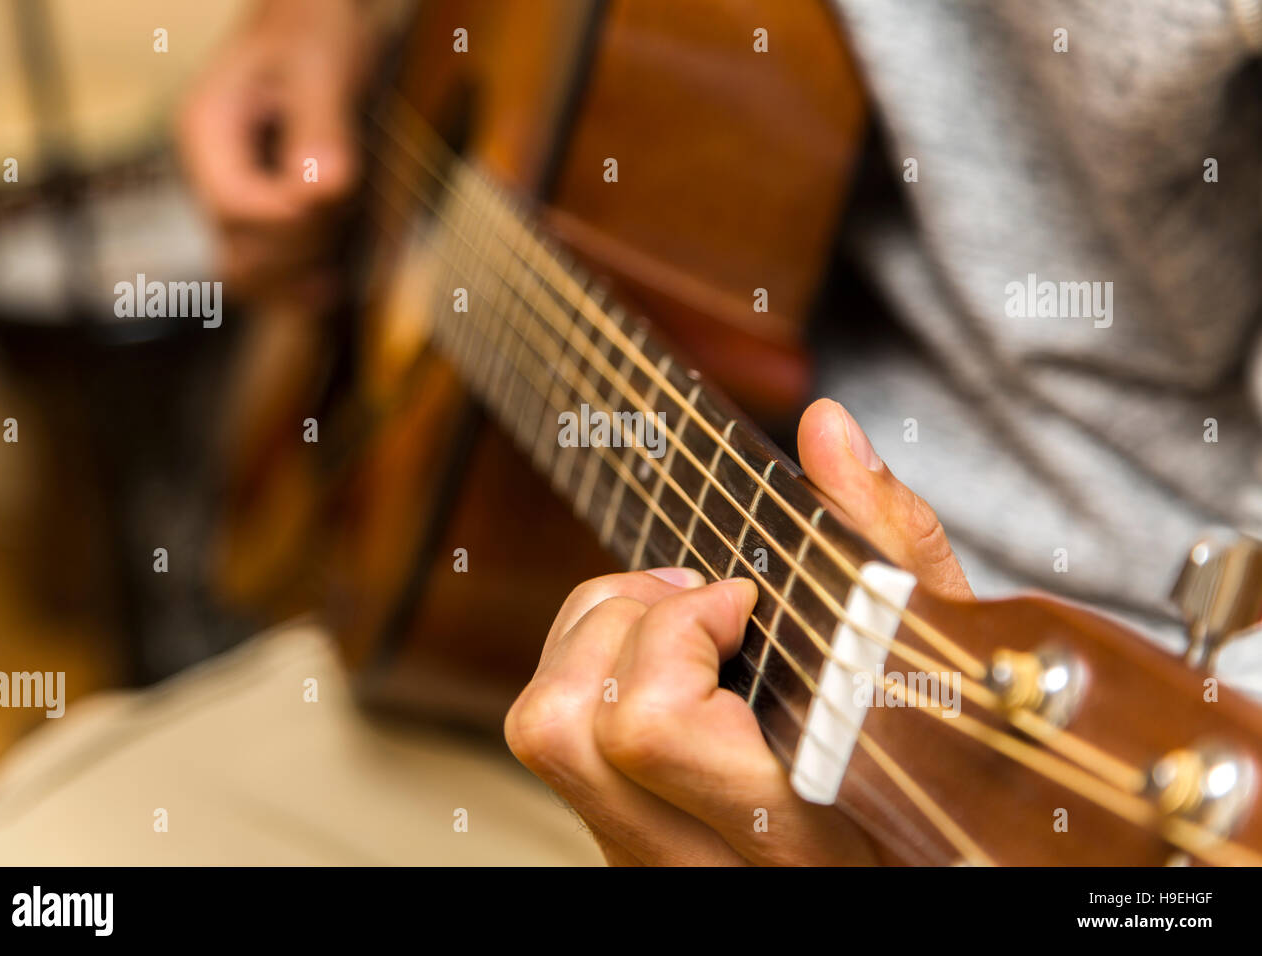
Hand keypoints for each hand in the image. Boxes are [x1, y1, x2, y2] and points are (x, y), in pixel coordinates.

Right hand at [177, 0, 371, 298]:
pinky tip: (331, 285)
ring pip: (253, 273)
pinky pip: (269, 270)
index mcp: (207, 130)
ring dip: (302, 273)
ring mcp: (233, 198)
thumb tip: (324, 188)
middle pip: (241, 252)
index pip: (237, 208)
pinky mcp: (263, 215)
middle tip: (345, 216)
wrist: (317, 21)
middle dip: (299, 250)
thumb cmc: (316, 29)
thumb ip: (321, 125)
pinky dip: (299, 282)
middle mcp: (210, 172)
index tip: (336, 199)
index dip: (290, 221)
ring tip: (342, 249)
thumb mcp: (322, 65)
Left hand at [505, 398, 970, 864]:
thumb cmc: (943, 745)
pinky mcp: (633, 844)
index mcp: (804, 824)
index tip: (743, 600)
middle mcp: (714, 860)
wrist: (936, 845)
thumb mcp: (936, 643)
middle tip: (695, 598)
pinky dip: (590, 669)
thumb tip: (826, 425)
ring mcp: (661, 860)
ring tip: (676, 621)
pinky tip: (665, 661)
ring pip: (544, 735)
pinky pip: (557, 745)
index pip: (650, 729)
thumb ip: (885, 534)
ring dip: (592, 639)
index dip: (676, 633)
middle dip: (618, 620)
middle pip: (565, 730)